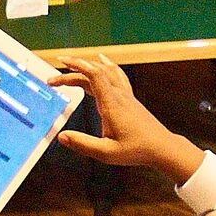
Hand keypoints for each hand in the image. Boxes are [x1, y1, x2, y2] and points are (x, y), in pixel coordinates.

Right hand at [49, 55, 204, 180]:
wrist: (162, 147)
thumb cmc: (137, 150)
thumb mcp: (106, 153)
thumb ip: (83, 144)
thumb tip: (61, 137)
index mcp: (112, 104)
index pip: (94, 75)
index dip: (77, 65)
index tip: (61, 62)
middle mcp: (119, 95)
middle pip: (95, 72)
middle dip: (73, 71)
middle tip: (53, 81)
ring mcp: (126, 95)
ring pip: (106, 71)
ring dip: (88, 67)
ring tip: (73, 65)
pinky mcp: (130, 99)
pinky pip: (117, 76)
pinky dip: (106, 67)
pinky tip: (104, 63)